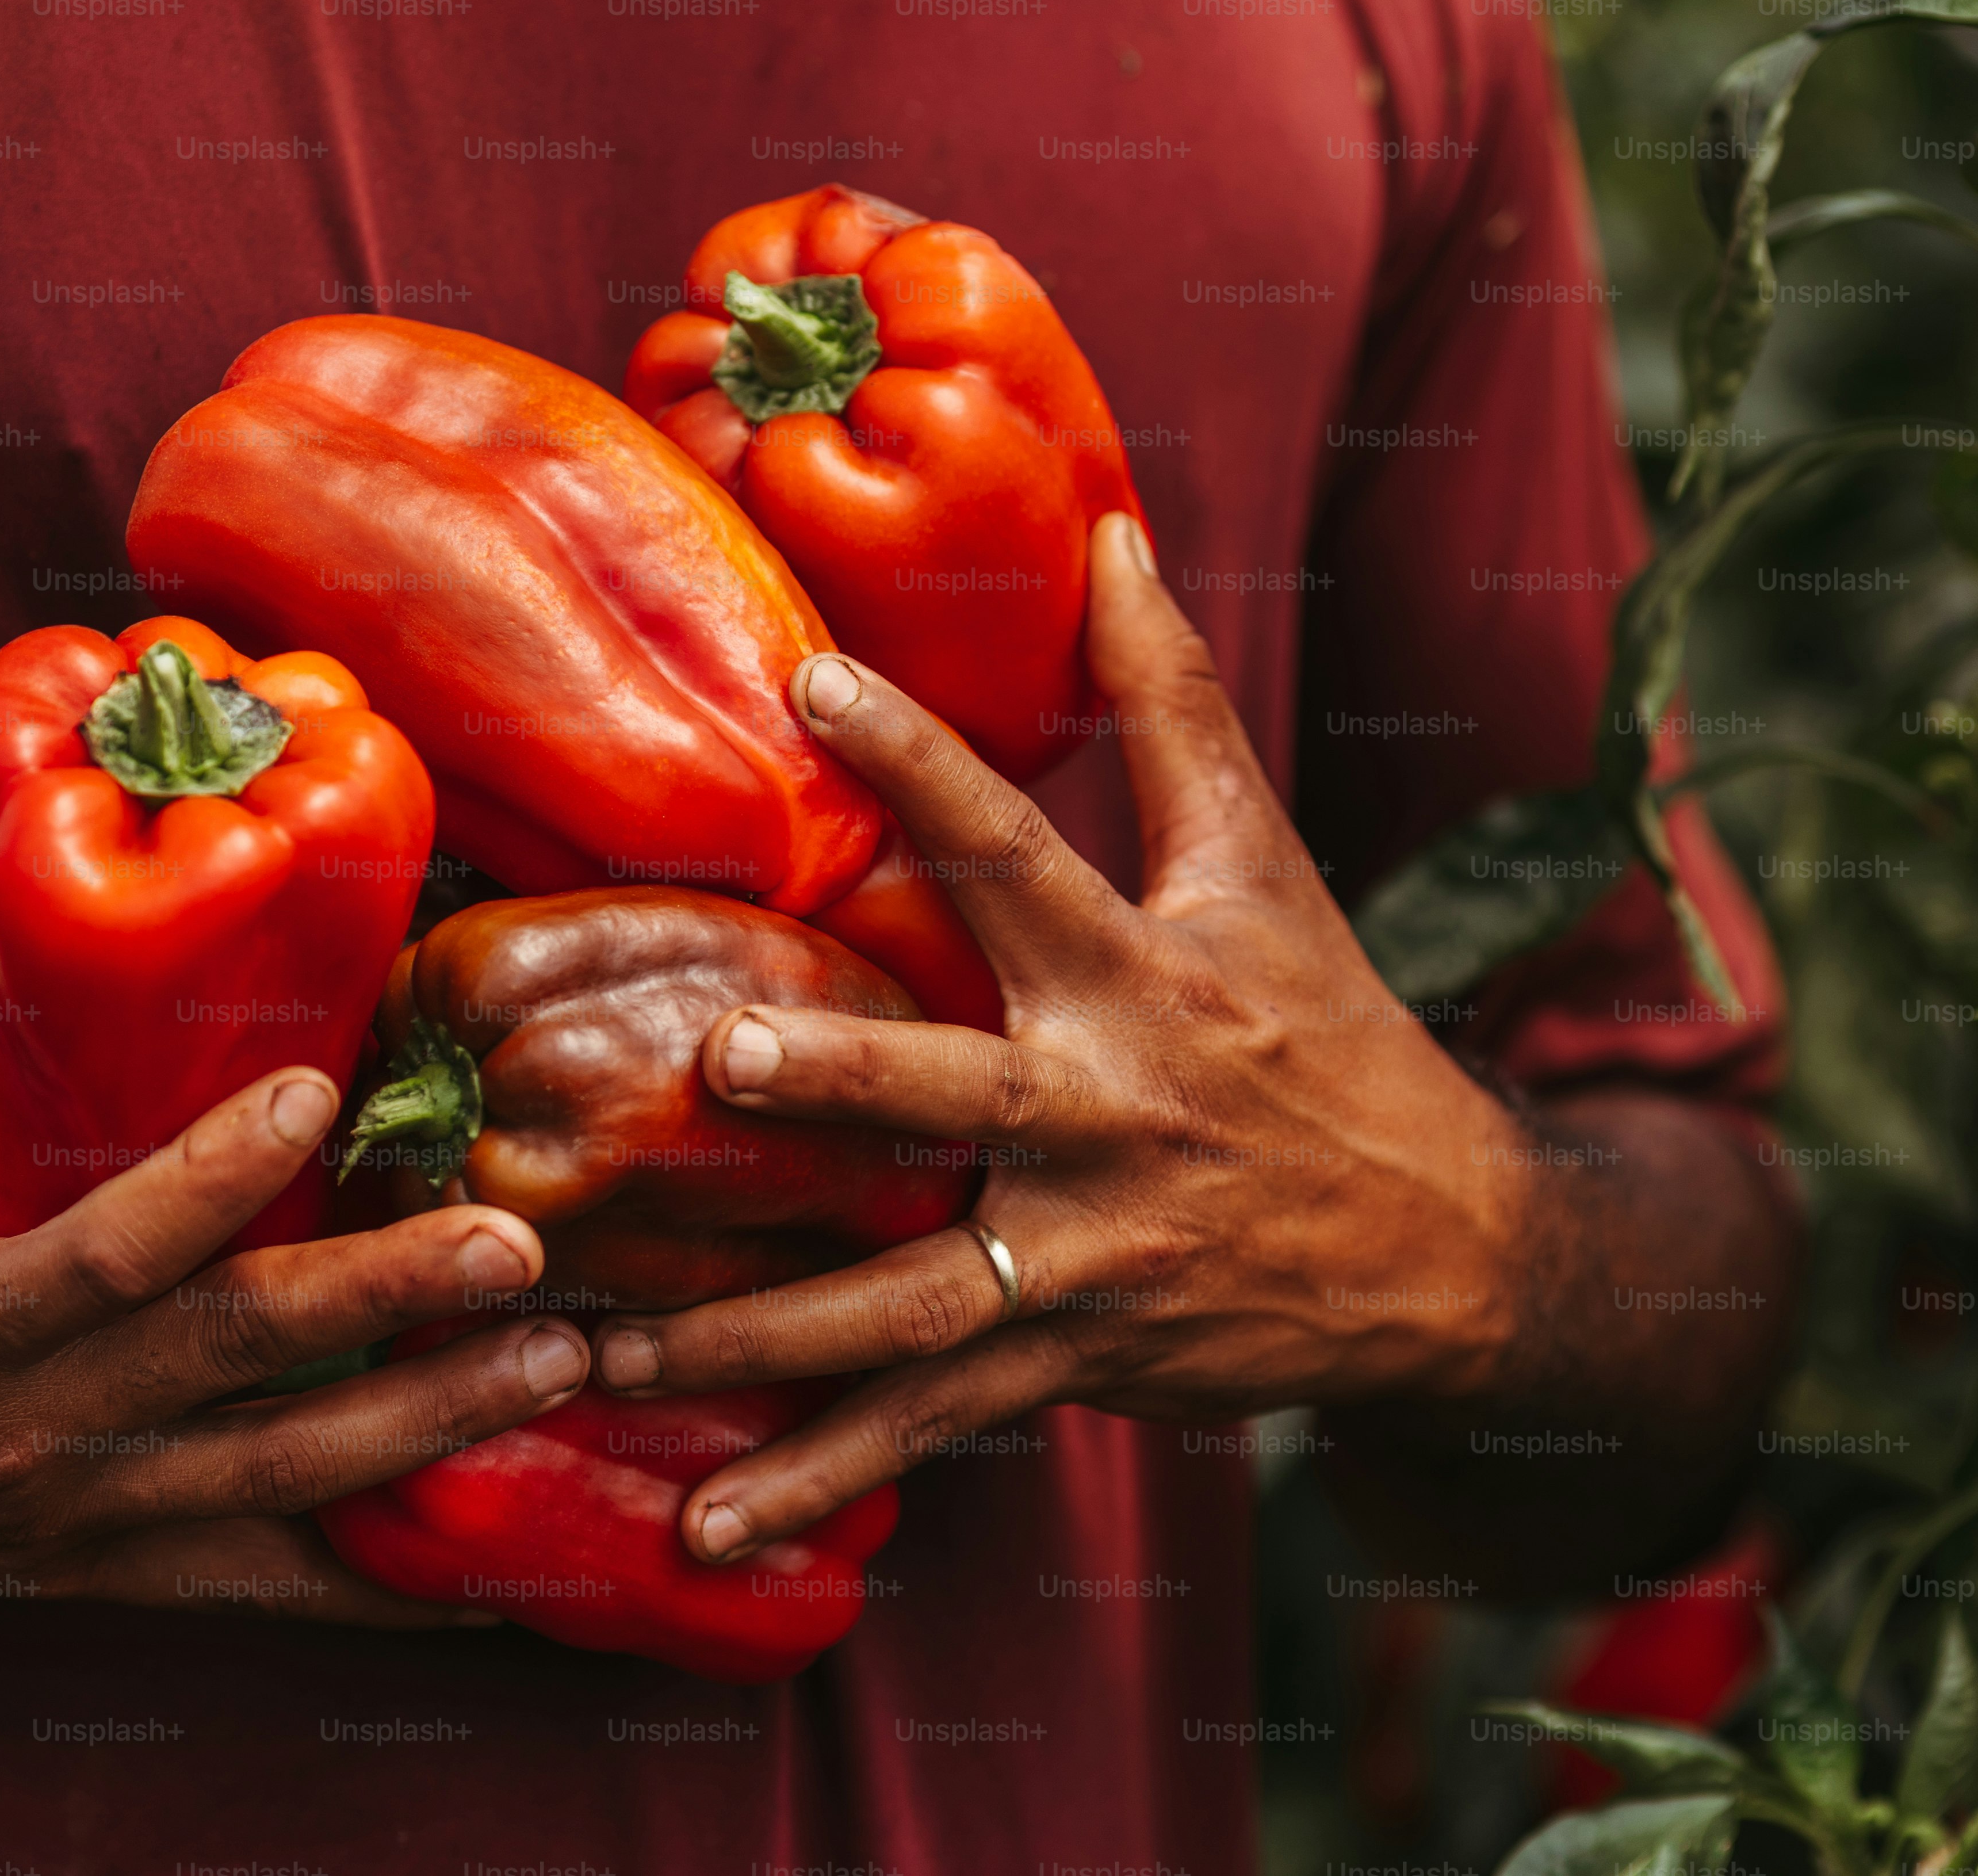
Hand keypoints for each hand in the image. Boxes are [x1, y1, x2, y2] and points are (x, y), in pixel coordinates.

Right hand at [0, 855, 590, 1624]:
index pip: (102, 1250)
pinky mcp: (75, 1565)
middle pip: (229, 1376)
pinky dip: (365, 1584)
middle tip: (525, 1248)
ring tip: (557, 1363)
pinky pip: (242, 1588)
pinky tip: (485, 1575)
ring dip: (424, 1431)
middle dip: (389, 1313)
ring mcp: (54, 1520)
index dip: (212, 1176)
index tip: (324, 1085)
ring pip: (270, 1491)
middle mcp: (12, 1439)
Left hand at [589, 514, 1539, 1563]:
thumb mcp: (1261, 865)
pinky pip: (925, 1425)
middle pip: (955, 1091)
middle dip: (843, 1087)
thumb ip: (1174, 703)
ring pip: (899, 1301)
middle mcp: (1102, 1113)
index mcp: (1139, 975)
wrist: (1450, 1249)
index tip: (810, 680)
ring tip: (607, 1355)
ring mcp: (1083, 1254)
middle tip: (720, 1066)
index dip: (924, 759)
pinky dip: (818, 1482)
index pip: (1019, 850)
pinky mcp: (1070, 1358)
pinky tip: (704, 1531)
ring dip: (752, 1337)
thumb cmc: (1327, 1028)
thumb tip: (1115, 526)